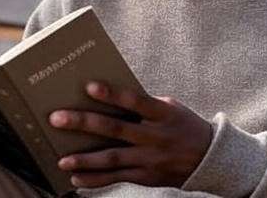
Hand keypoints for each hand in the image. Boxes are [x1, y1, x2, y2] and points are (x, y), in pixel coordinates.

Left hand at [49, 82, 212, 188]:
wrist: (209, 158)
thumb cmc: (183, 125)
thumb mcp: (170, 108)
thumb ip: (144, 104)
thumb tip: (109, 97)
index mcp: (163, 113)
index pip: (135, 100)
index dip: (113, 94)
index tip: (89, 86)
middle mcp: (155, 136)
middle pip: (116, 129)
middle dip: (84, 124)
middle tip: (57, 119)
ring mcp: (150, 158)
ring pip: (113, 159)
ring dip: (85, 160)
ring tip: (62, 160)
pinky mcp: (146, 176)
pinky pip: (117, 178)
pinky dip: (95, 180)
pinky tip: (76, 179)